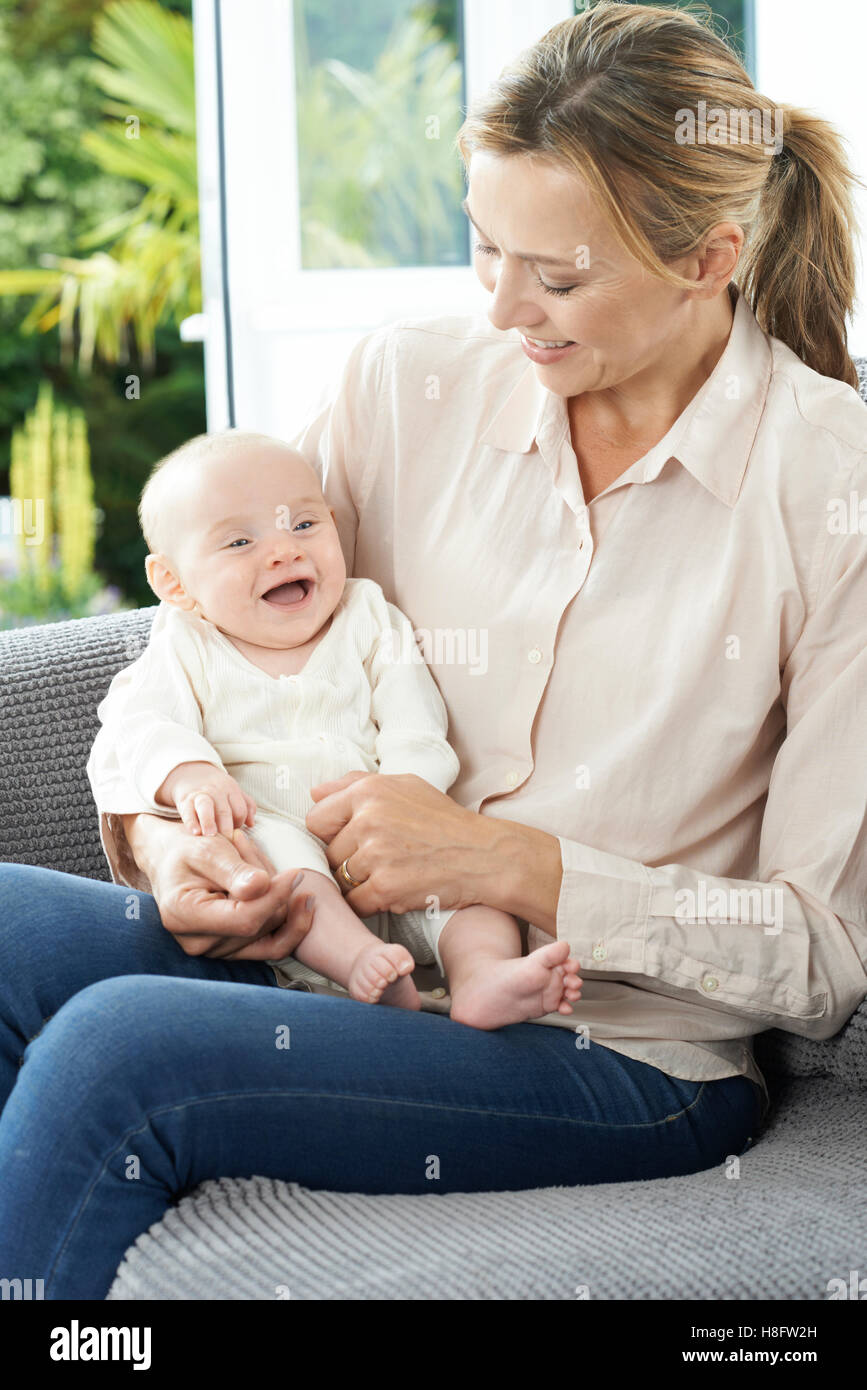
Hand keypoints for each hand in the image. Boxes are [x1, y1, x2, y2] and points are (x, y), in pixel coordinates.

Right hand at [122, 812, 312, 960]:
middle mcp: (198, 943)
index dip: (275, 897)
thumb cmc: (188, 850)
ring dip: (278, 897)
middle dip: (273, 888)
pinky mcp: (234, 950)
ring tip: (256, 864)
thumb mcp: (207, 849)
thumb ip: (234, 869)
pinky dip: (291, 924)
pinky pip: (274, 946)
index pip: (244, 919)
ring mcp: (216, 951)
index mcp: (184, 917)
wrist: (174, 861)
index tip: (296, 873)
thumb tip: (263, 886)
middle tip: (257, 853)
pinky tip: (302, 901)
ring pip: (271, 931)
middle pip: (261, 924)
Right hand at [157, 761, 256, 837]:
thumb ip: (246, 806)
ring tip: (211, 835)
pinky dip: (191, 822)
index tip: (235, 835)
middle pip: (224, 810)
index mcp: (231, 790)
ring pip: (206, 807)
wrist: (190, 774)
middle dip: (226, 828)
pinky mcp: (185, 800)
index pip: (240, 810)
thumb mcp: (233, 792)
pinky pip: (188, 811)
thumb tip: (252, 823)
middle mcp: (216, 791)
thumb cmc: (217, 789)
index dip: (239, 824)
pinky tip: (195, 832)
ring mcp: (200, 794)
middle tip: (227, 844)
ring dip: (209, 821)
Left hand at [305, 771, 495, 918]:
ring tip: (392, 874)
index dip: (333, 833)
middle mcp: (368, 819)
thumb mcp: (405, 786)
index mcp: (369, 791)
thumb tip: (315, 792)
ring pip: (340, 879)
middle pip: (329, 853)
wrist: (485, 855)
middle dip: (348, 861)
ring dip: (360, 883)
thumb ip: (356, 783)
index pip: (317, 819)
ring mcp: (376, 854)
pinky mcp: (386, 887)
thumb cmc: (445, 821)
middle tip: (382, 860)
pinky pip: (355, 903)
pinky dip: (370, 904)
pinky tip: (393, 893)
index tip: (356, 840)